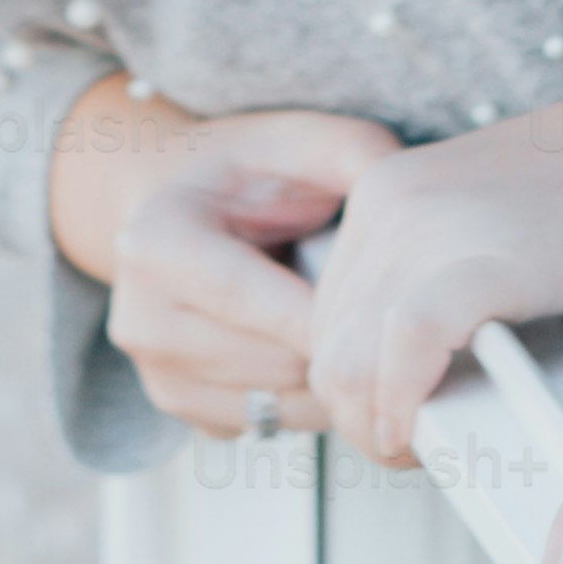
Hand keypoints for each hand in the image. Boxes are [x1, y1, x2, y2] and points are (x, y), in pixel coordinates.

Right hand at [51, 85, 399, 439]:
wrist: (171, 199)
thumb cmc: (242, 170)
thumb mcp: (299, 139)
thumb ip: (358, 158)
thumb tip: (420, 212)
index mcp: (158, 244)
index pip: (264, 307)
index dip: (340, 311)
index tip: (400, 306)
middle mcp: (142, 318)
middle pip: (280, 366)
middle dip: (345, 345)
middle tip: (389, 313)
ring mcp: (156, 372)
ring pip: (283, 406)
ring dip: (333, 379)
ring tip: (354, 327)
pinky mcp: (179, 407)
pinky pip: (271, 424)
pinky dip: (309, 398)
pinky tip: (316, 346)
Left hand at [300, 32, 562, 467]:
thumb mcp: (494, 227)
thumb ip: (450, 288)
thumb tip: (441, 384)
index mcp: (388, 196)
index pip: (325, 323)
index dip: (354, 391)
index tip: (404, 422)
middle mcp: (394, 205)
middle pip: (324, 353)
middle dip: (361, 422)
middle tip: (421, 451)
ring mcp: (434, 228)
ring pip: (347, 366)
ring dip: (380, 429)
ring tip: (432, 451)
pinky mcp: (488, 261)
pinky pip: (407, 353)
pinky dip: (407, 407)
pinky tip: (429, 438)